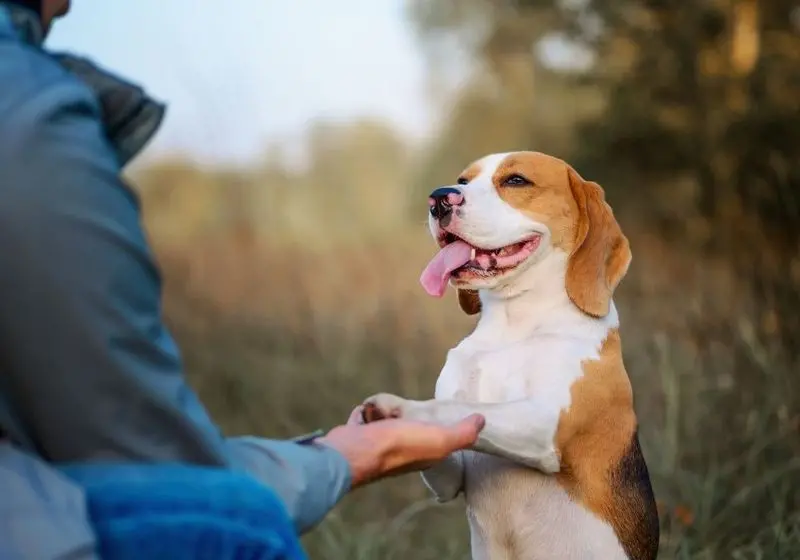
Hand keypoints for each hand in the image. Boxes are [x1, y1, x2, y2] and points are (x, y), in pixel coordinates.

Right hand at [317, 406, 483, 487]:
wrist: (354, 452)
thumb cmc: (399, 446)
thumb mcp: (439, 439)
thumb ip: (462, 434)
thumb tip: (482, 420)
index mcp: (425, 453)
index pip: (436, 437)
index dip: (437, 423)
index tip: (435, 412)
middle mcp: (403, 452)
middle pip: (408, 425)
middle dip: (404, 413)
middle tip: (402, 410)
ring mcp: (379, 445)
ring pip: (385, 420)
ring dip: (383, 411)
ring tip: (382, 411)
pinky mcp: (358, 437)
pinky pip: (364, 418)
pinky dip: (364, 414)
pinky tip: (365, 414)